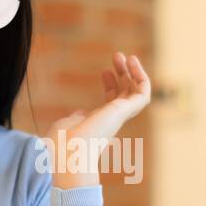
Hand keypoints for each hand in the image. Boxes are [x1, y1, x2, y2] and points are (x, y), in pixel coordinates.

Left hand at [43, 52, 150, 188]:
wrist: (68, 150)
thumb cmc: (63, 141)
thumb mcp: (68, 123)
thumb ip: (77, 117)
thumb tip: (80, 114)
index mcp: (99, 124)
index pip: (111, 103)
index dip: (111, 85)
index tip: (104, 72)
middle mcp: (112, 121)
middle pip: (125, 95)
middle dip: (123, 75)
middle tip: (117, 56)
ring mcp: (119, 117)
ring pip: (136, 94)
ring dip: (134, 73)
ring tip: (125, 56)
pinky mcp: (125, 112)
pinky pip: (143, 94)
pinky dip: (141, 77)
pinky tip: (133, 63)